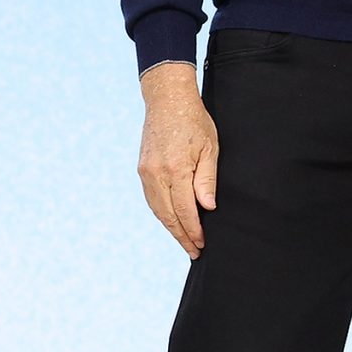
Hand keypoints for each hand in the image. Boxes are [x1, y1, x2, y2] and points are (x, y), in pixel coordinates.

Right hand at [137, 62, 219, 255]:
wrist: (167, 100)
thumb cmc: (194, 121)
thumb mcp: (210, 147)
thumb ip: (207, 179)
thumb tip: (207, 208)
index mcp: (176, 169)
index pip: (185, 210)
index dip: (194, 230)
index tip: (202, 243)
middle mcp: (156, 174)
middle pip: (169, 216)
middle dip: (182, 236)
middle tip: (194, 251)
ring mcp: (146, 173)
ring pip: (157, 210)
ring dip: (171, 228)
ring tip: (184, 241)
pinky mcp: (142, 170)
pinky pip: (151, 199)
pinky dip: (162, 214)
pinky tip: (172, 221)